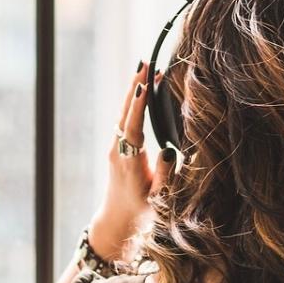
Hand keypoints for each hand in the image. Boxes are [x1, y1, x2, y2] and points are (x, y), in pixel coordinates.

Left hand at [89, 60, 174, 260]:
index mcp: (129, 161)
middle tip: (144, 61)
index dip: (138, 105)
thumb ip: (165, 175)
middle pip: (125, 112)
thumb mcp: (159, 198)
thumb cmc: (142, 211)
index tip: (144, 83)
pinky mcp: (117, 147)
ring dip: (133, 90)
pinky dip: (133, 102)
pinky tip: (141, 90)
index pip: (133, 127)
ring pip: (123, 113)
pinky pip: (125, 119)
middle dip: (134, 86)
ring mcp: (115, 148)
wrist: (117, 220)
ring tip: (144, 68)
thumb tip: (168, 151)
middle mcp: (118, 150)